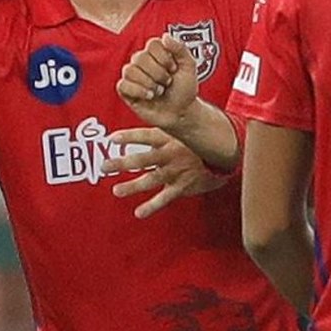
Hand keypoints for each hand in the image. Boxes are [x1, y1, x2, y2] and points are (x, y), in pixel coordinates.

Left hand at [103, 127, 228, 218]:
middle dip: (122, 163)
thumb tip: (146, 118)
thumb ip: (163, 128)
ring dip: (132, 186)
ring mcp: (176, 171)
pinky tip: (139, 212)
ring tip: (117, 190)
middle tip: (105, 166)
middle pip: (143, 159)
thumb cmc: (198, 140)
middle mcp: (171, 154)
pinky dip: (151, 206)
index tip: (112, 139)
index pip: (146, 135)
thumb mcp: (182, 128)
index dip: (129, 137)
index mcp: (170, 138)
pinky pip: (165, 198)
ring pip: (151, 179)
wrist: (225, 154)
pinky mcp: (183, 186)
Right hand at [117, 34, 201, 133]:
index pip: (152, 44)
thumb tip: (165, 36)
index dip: (164, 57)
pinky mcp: (126, 91)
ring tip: (159, 91)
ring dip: (149, 83)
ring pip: (130, 70)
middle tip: (168, 82)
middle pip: (140, 57)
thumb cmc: (184, 90)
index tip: (174, 69)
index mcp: (156, 53)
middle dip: (159, 73)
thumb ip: (180, 48)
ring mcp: (133, 76)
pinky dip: (138, 90)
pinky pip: (122, 85)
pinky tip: (150, 96)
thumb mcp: (189, 66)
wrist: (181, 112)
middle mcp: (142, 62)